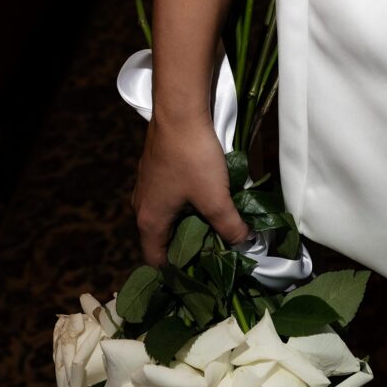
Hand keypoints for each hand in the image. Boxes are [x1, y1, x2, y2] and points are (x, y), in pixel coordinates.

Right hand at [131, 110, 251, 266]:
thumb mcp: (216, 198)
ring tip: (218, 226)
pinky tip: (209, 198)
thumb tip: (244, 244)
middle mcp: (142, 206)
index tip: (202, 274)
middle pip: (163, 239)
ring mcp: (148, 185)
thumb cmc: (192, 158)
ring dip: (190, 223)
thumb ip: (230, 227)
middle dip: (189, 246)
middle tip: (217, 251)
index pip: (156, 260)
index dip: (177, 272)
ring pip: (169, 216)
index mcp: (149, 221)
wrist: (180, 111)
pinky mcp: (157, 169)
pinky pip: (171, 197)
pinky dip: (188, 204)